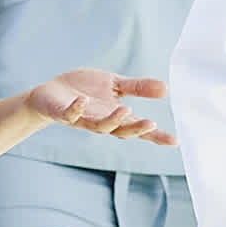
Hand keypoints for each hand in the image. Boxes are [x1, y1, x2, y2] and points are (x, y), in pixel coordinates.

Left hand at [15, 69, 171, 149]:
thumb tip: (166, 88)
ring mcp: (82, 119)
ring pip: (99, 126)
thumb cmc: (84, 91)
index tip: (174, 141)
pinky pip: (70, 114)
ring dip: (112, 120)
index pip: (139, 129)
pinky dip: (77, 108)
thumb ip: (138, 88)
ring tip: (126, 109)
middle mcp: (101, 122)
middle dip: (136, 129)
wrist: (51, 93)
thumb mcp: (115, 85)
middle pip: (121, 131)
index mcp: (115, 116)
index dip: (156, 136)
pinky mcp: (63, 113)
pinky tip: (83, 100)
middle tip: (152, 124)